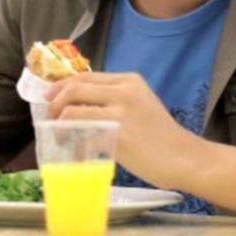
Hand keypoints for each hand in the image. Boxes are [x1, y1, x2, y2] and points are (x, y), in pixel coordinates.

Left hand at [46, 72, 199, 188]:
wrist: (186, 159)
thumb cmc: (162, 136)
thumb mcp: (139, 105)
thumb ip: (113, 100)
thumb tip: (77, 104)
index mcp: (128, 80)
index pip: (84, 76)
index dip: (61, 87)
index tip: (50, 98)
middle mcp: (124, 91)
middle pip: (74, 88)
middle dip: (54, 102)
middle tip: (49, 116)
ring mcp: (121, 112)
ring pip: (73, 110)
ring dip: (58, 123)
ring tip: (57, 135)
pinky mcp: (118, 135)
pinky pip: (82, 135)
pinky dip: (72, 142)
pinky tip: (73, 151)